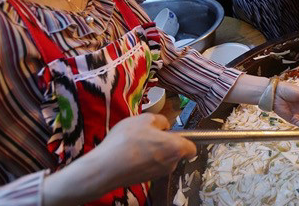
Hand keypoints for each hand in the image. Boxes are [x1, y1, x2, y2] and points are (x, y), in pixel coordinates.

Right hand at [48, 114, 195, 202]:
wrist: (106, 168)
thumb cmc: (127, 140)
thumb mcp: (144, 119)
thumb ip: (161, 120)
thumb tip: (165, 126)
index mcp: (176, 148)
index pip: (192, 148)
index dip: (185, 139)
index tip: (171, 133)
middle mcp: (171, 164)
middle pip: (175, 152)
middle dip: (165, 143)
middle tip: (147, 134)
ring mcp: (158, 174)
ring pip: (162, 159)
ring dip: (153, 151)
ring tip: (135, 143)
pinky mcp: (146, 180)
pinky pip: (150, 166)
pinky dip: (143, 160)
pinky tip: (129, 154)